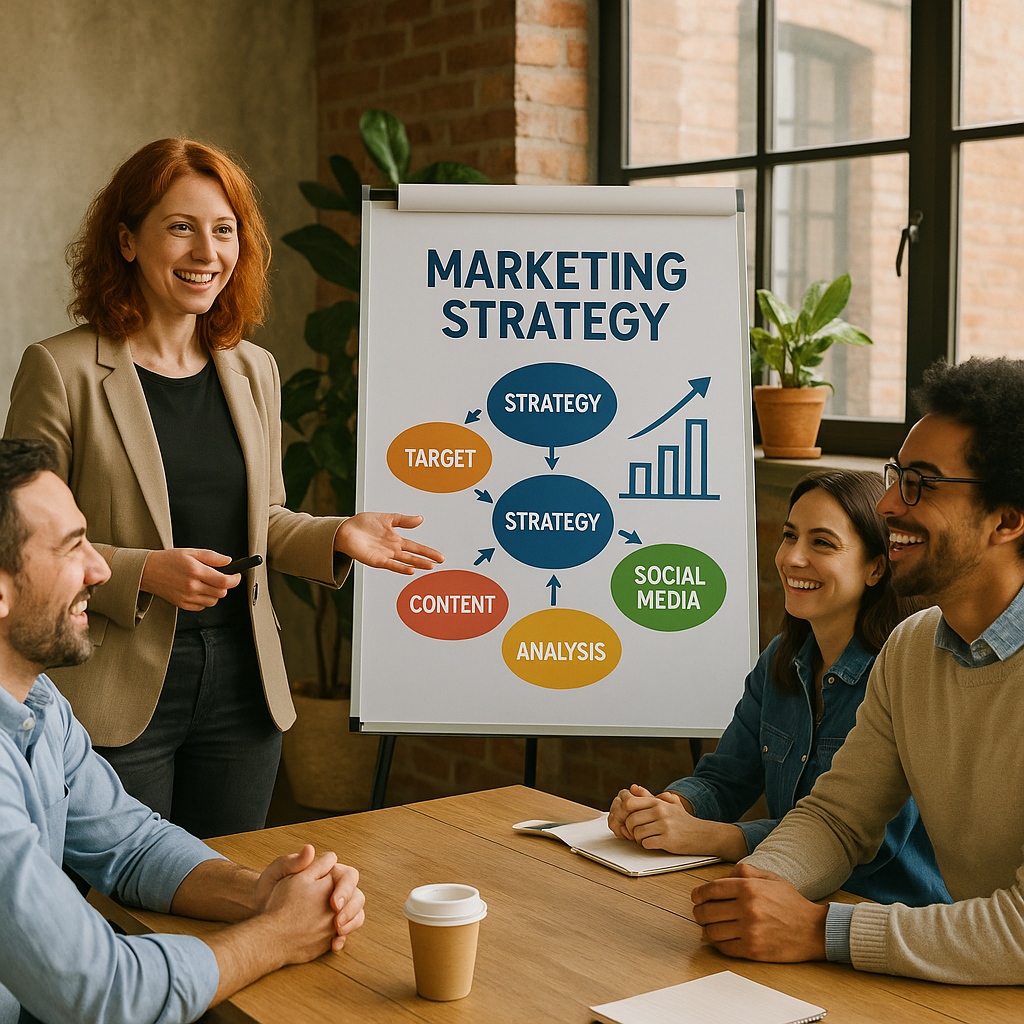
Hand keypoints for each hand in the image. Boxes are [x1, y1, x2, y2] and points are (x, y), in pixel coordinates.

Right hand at [141, 548, 241, 609]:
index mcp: (195, 571)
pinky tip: (199, 590)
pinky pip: (202, 606)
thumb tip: (228, 561)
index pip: (224, 581)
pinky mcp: (182, 605)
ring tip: (208, 583)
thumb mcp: (191, 552)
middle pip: (221, 593)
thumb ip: (212, 557)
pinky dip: (205, 600)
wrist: (148, 571)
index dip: (235, 579)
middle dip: (225, 586)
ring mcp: (187, 597)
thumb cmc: (168, 560)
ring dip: (216, 593)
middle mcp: (192, 586)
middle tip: (221, 578)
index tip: (237, 576)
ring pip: (213, 601)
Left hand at [256, 845, 365, 951]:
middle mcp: (334, 890)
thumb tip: (309, 849)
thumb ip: (291, 862)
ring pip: (356, 912)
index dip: (345, 888)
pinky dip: (344, 938)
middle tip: (337, 922)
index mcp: (325, 874)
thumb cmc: (269, 892)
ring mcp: (335, 909)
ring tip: (338, 932)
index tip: (334, 903)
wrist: (263, 918)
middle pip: (356, 894)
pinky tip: (334, 944)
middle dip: (351, 908)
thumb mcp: (275, 874)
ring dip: (352, 922)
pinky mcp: (332, 927)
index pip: (347, 875)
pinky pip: (347, 931)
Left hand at [334, 512, 443, 574]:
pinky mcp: (376, 560)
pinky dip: (400, 568)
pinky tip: (410, 570)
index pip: (415, 547)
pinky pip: (390, 565)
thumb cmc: (363, 524)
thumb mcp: (387, 518)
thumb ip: (403, 520)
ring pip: (404, 561)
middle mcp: (392, 549)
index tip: (440, 557)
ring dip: (416, 564)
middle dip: (426, 559)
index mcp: (396, 540)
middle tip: (440, 562)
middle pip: (413, 555)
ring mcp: (385, 556)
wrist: (345, 530)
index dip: (428, 551)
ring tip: (429, 567)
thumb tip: (420, 519)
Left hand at [609, 785, 745, 859]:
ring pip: (637, 833)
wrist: (703, 834)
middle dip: (630, 828)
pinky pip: (646, 843)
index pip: (630, 803)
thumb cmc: (683, 820)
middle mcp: (660, 812)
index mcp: (658, 802)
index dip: (625, 812)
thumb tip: (632, 787)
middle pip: (631, 820)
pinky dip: (647, 845)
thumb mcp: (669, 803)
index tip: (630, 819)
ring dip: (638, 838)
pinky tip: (653, 843)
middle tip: (637, 832)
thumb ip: (649, 796)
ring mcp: (664, 826)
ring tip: (646, 837)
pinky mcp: (668, 840)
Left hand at [690, 863, 827, 962]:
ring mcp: (749, 931)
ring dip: (706, 929)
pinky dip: (717, 944)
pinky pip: (724, 948)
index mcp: (749, 887)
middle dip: (698, 912)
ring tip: (709, 926)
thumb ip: (743, 872)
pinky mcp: (753, 950)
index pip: (711, 889)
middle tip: (700, 912)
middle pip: (706, 911)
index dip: (698, 894)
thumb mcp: (769, 877)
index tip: (695, 897)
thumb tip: (719, 879)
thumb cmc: (790, 903)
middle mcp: (747, 908)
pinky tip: (720, 938)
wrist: (813, 930)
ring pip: (712, 931)